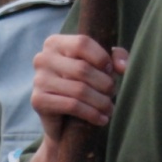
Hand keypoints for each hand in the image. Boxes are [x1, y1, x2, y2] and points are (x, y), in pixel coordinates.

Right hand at [30, 34, 127, 160]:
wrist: (63, 118)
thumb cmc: (84, 82)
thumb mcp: (101, 64)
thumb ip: (116, 57)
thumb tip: (124, 66)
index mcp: (55, 42)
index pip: (82, 43)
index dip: (102, 57)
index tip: (111, 71)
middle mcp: (43, 58)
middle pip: (82, 68)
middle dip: (104, 83)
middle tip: (113, 93)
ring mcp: (38, 79)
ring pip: (79, 89)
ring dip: (101, 101)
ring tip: (110, 108)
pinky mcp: (38, 100)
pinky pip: (71, 105)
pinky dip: (91, 113)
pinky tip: (101, 119)